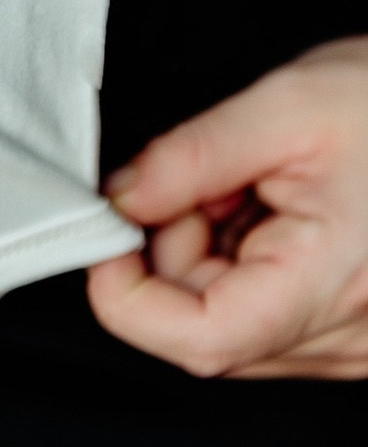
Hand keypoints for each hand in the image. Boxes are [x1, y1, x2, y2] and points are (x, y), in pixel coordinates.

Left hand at [88, 39, 367, 378]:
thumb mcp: (286, 106)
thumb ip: (189, 159)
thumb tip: (119, 200)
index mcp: (333, 283)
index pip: (201, 338)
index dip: (129, 297)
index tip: (105, 235)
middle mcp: (352, 336)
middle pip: (208, 328)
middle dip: (176, 251)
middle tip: (205, 179)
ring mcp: (357, 341)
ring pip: (234, 321)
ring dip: (214, 254)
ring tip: (256, 185)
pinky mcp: (356, 329)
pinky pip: (270, 312)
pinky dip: (248, 260)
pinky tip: (278, 208)